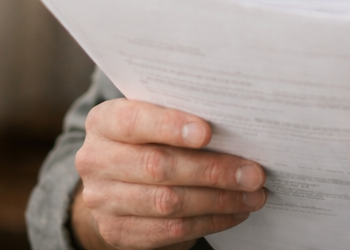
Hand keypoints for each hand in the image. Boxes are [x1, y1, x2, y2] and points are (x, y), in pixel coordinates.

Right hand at [71, 98, 266, 249]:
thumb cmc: (149, 138)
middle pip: (158, 166)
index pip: (133, 121)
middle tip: (254, 173)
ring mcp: (102, 200)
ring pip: (168, 202)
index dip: (170, 126)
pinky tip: (234, 212)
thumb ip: (182, 116)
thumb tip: (238, 124)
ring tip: (253, 195)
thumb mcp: (154, 117)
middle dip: (213, 170)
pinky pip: (169, 230)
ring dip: (218, 200)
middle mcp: (95, 160)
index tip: (207, 132)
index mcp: (104, 122)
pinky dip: (209, 222)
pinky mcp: (116, 231)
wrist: (116, 182)